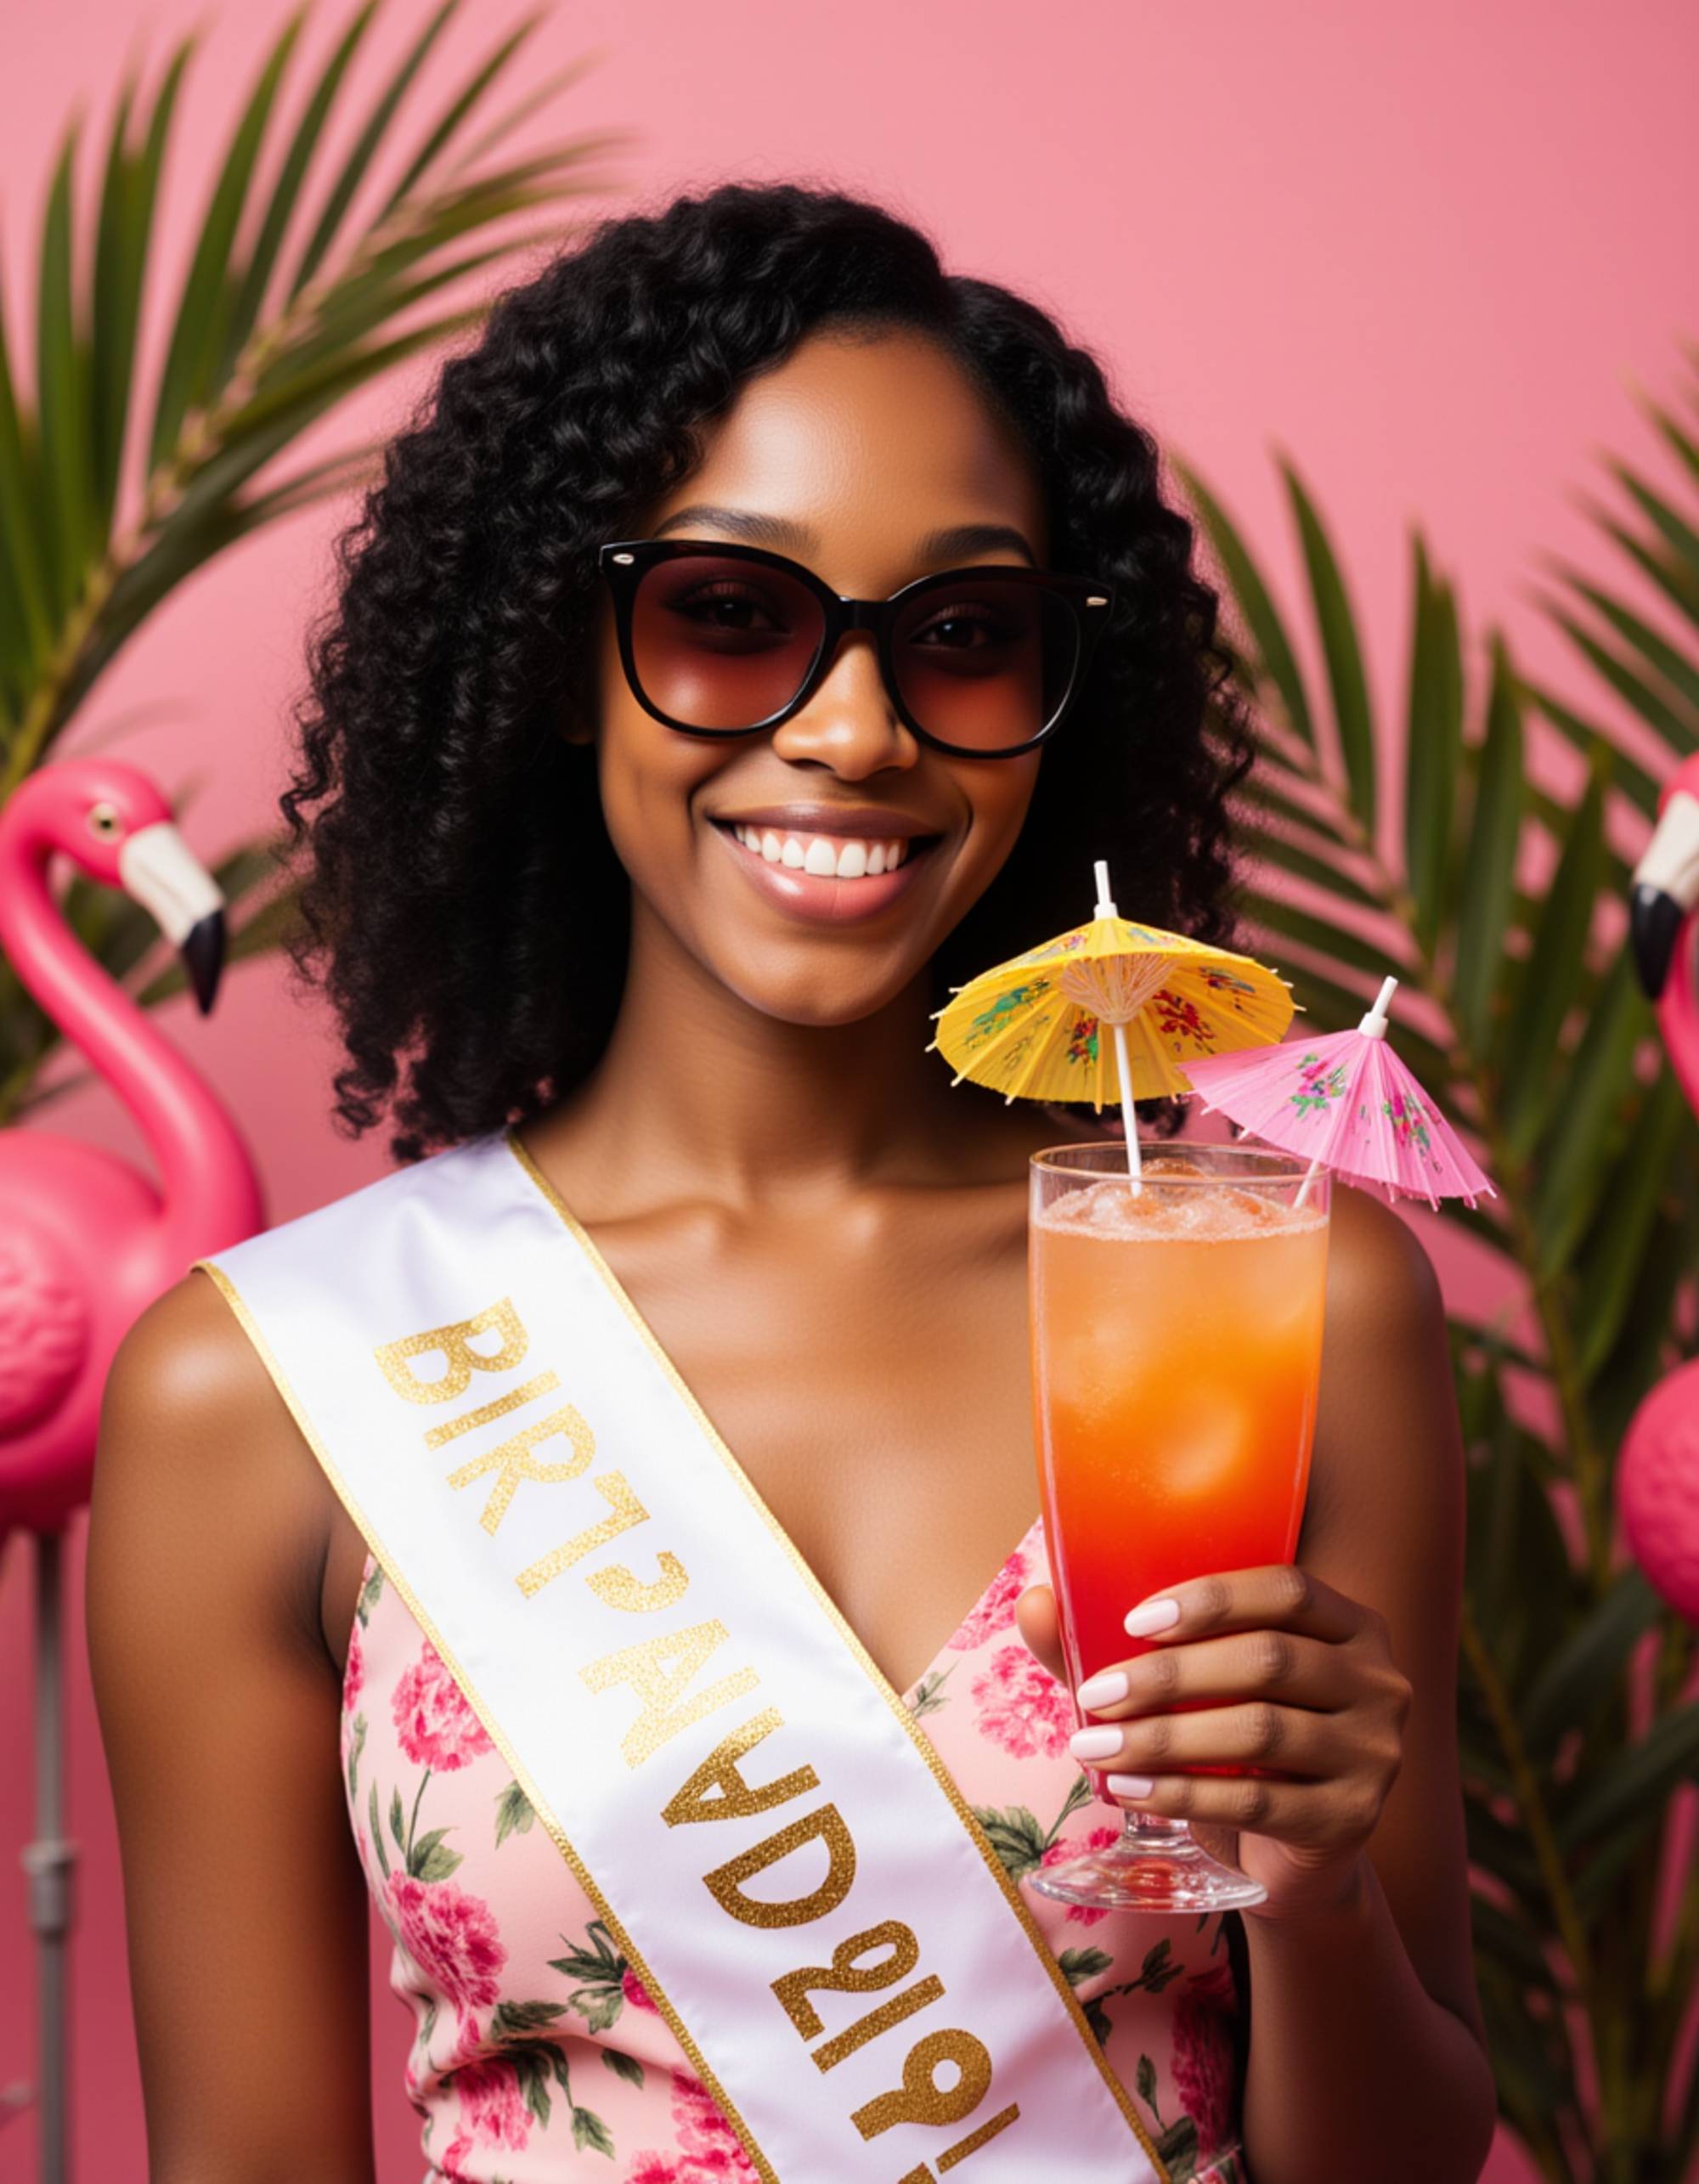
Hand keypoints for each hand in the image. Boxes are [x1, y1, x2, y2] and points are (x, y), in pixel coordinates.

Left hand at [1014, 1565, 1411, 1921]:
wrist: (1287, 1860)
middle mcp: (1379, 1682)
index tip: (1132, 1622)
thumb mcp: (1194, 1695)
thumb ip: (1123, 1648)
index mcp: (1349, 1627)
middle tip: (1095, 1696)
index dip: (1211, 1598)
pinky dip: (1183, 1792)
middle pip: (1268, 1659)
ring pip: (1260, 1729)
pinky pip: (1257, 1799)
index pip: (1287, 1589)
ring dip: (1164, 1738)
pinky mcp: (1351, 1820)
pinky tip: (1129, 1790)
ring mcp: (1375, 1754)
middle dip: (1169, 1676)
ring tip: (1096, 1749)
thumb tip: (1035, 1604)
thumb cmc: (1236, 1753)